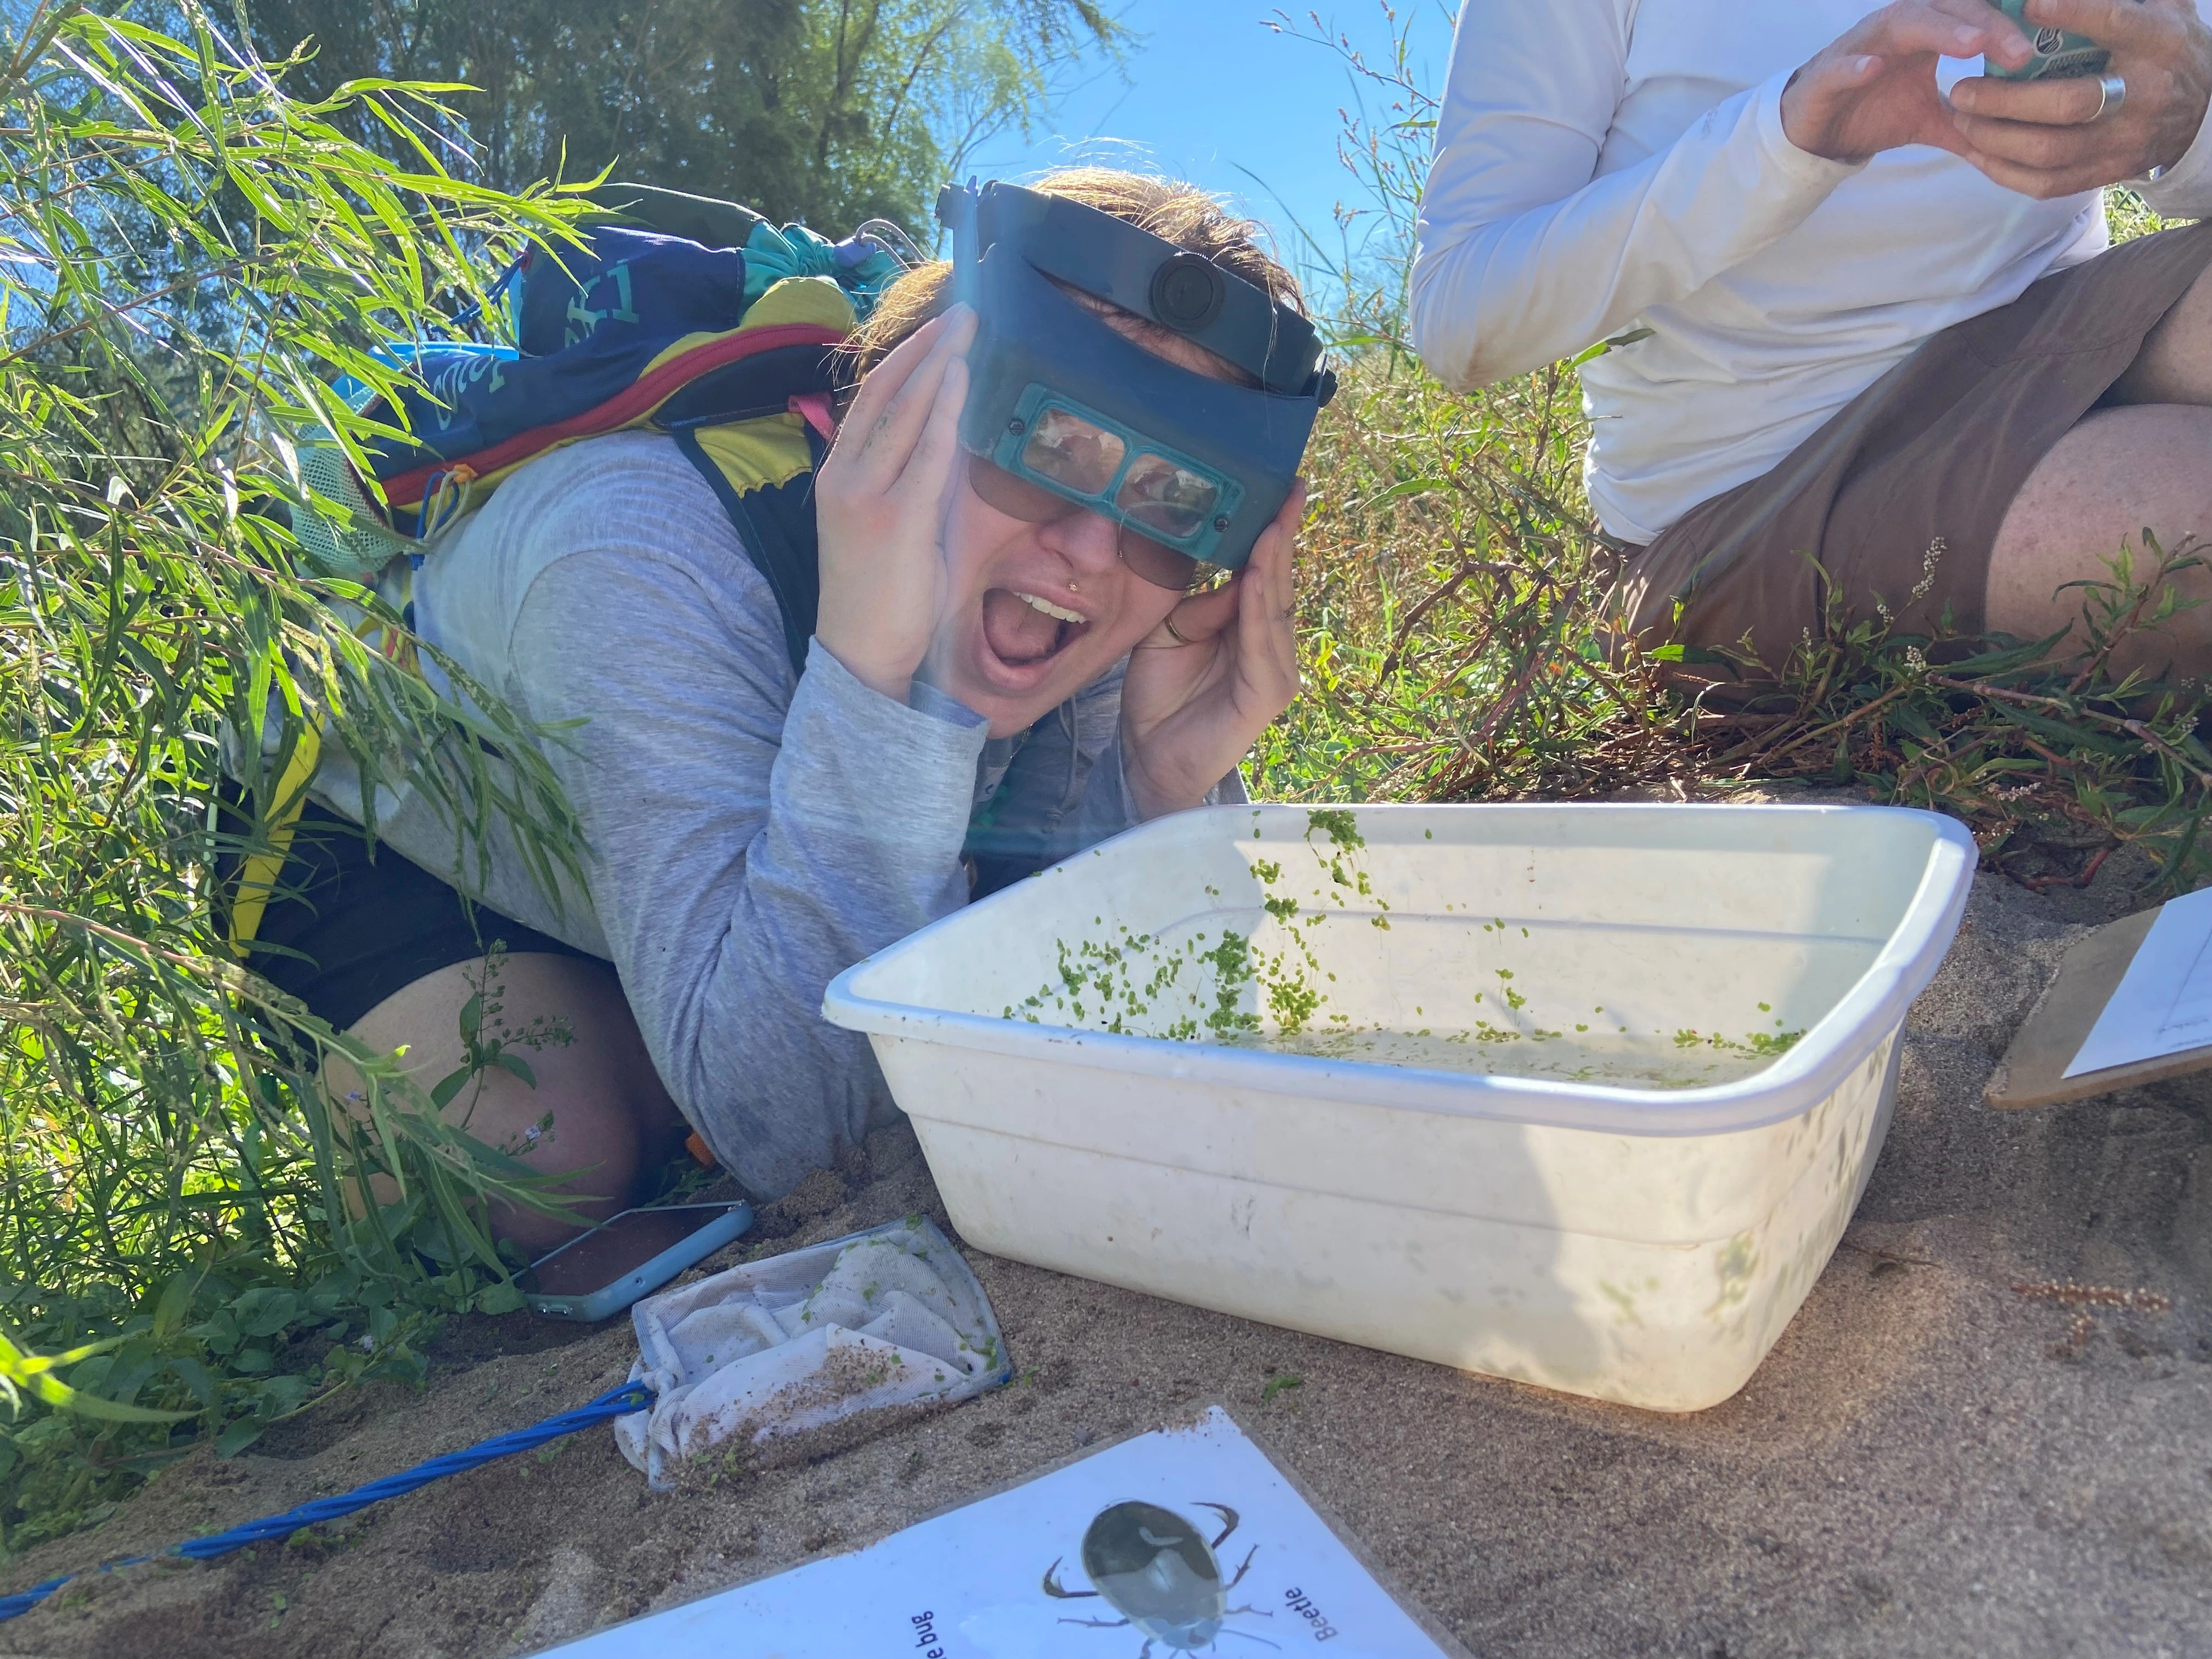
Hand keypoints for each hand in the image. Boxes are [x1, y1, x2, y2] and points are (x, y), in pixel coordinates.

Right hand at [812, 307, 976, 700]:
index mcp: (840, 474)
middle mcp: (845, 476)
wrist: (860, 654)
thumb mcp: (894, 525)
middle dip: (926, 349)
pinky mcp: (895, 518)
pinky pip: (925, 453)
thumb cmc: (882, 596)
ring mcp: (866, 495)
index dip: (905, 360)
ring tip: (967, 329)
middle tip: (961, 310)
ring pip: (905, 414)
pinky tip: (961, 377)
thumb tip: (951, 438)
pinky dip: (944, 411)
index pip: (873, 402)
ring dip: (938, 365)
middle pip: (888, 396)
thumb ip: (913, 482)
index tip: (936, 330)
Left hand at [1118, 483, 1305, 818]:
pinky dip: (1260, 606)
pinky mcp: (1267, 693)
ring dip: (1274, 563)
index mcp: (1248, 625)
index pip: (1266, 571)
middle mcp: (1269, 643)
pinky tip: (1257, 575)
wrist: (1148, 755)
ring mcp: (1274, 668)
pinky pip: (1262, 641)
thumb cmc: (1158, 693)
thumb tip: (1231, 571)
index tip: (1282, 488)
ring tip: (1272, 522)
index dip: (1273, 531)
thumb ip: (1199, 601)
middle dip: (1282, 535)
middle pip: (1279, 581)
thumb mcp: (1169, 630)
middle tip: (1288, 490)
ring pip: (1276, 606)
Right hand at [1781, 0, 2035, 162]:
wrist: (1813, 131)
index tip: (2038, 48)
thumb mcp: (1928, 119)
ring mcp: (1861, 47)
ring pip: (1900, 23)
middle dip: (1985, 24)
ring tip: (1970, 44)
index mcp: (1926, 32)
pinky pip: (1841, 66)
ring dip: (1937, 30)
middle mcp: (1897, 28)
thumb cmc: (1871, 112)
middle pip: (1946, 9)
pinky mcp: (1826, 76)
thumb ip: (1966, 125)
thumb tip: (2009, 145)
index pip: (1972, 13)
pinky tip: (1874, 68)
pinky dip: (1856, 65)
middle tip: (2019, 52)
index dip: (2005, 23)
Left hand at [1946, 0, 2211, 195]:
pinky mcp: (2106, 173)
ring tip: (1961, 119)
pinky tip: (1978, 152)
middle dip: (2005, 99)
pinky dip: (2003, 170)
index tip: (2028, 5)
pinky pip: (2045, 183)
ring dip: (1994, 139)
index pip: (2115, 23)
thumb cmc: (2164, 48)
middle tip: (1962, 90)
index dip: (2071, 14)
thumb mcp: (2160, 8)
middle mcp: (2144, 95)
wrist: (2201, 113)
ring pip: (2048, 151)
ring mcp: (2124, 141)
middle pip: (2067, 103)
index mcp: (2159, 42)